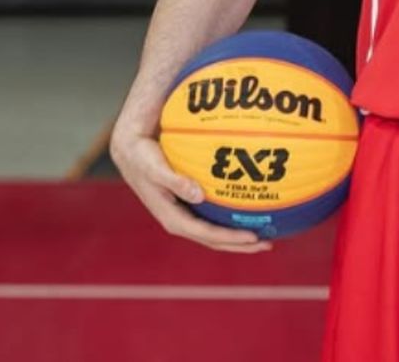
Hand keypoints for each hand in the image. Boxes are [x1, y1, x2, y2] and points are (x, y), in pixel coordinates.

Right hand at [110, 125, 273, 253]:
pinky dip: (231, 220)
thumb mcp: (155, 168)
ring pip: (215, 233)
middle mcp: (180, 221)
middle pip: (214, 241)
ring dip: (238, 237)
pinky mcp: (189, 206)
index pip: (205, 235)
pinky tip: (248, 213)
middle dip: (240, 245)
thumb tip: (199, 195)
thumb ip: (175, 181)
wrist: (130, 152)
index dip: (229, 238)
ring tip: (265, 234)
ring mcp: (185, 216)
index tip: (252, 237)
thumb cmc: (143, 158)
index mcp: (172, 218)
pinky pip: (214, 218)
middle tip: (268, 243)